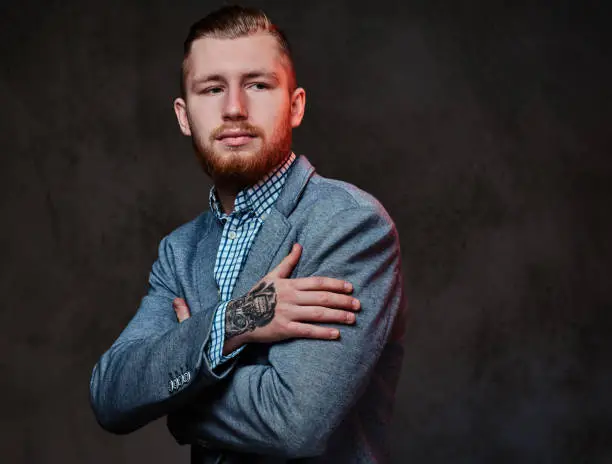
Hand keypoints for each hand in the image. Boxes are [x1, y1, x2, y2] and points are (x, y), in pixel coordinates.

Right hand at [172, 243, 359, 351]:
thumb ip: (288, 262)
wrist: (239, 317)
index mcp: (290, 284)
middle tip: (358, 305)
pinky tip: (336, 334)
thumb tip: (299, 245)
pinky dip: (323, 332)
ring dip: (337, 316)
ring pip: (318, 314)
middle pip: (322, 298)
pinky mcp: (284, 330)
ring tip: (352, 319)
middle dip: (342, 301)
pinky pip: (307, 331)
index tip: (351, 288)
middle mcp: (291, 298)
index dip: (335, 285)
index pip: (317, 282)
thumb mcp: (272, 276)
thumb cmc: (257, 295)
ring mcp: (288, 314)